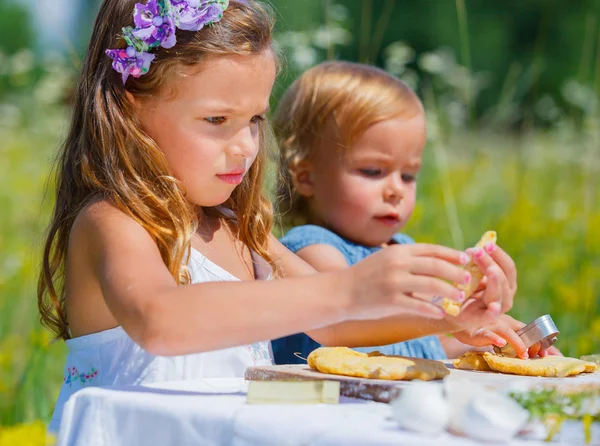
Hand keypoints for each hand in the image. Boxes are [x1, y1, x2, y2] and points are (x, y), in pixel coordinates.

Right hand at [342, 243, 469, 320]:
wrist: (340, 292)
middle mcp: (397, 263)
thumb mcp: (385, 259)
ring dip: (450, 292)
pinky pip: (418, 306)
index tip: (467, 260)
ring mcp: (393, 282)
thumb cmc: (365, 276)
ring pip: (432, 286)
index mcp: (398, 251)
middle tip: (469, 280)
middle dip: (456, 274)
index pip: (432, 250)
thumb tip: (436, 262)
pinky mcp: (390, 301)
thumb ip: (408, 259)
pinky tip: (441, 313)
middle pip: (436, 266)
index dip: (452, 255)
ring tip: (460, 298)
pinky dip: (432, 310)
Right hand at [452, 314, 543, 359]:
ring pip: (507, 333)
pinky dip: (494, 338)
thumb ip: (512, 341)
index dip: (542, 342)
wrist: (458, 323)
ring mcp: (491, 326)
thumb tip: (530, 354)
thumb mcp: (499, 335)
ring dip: (518, 344)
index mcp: (509, 322)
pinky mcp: (479, 332)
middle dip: (535, 343)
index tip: (553, 355)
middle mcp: (502, 322)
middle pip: (523, 331)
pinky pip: (487, 334)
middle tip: (543, 355)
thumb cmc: (480, 330)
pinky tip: (500, 343)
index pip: (530, 331)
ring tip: (524, 355)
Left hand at [468, 242, 516, 312]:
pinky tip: (493, 306)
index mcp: (506, 283)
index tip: (487, 244)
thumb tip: (480, 245)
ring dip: (494, 280)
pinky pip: (490, 315)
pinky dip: (493, 311)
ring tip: (490, 270)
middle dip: (491, 262)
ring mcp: (497, 309)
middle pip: (503, 277)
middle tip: (477, 251)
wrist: (454, 312)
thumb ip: (478, 263)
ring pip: (499, 293)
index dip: (499, 255)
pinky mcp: (483, 319)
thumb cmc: (467, 290)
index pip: (508, 266)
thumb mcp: (473, 274)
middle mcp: (505, 296)